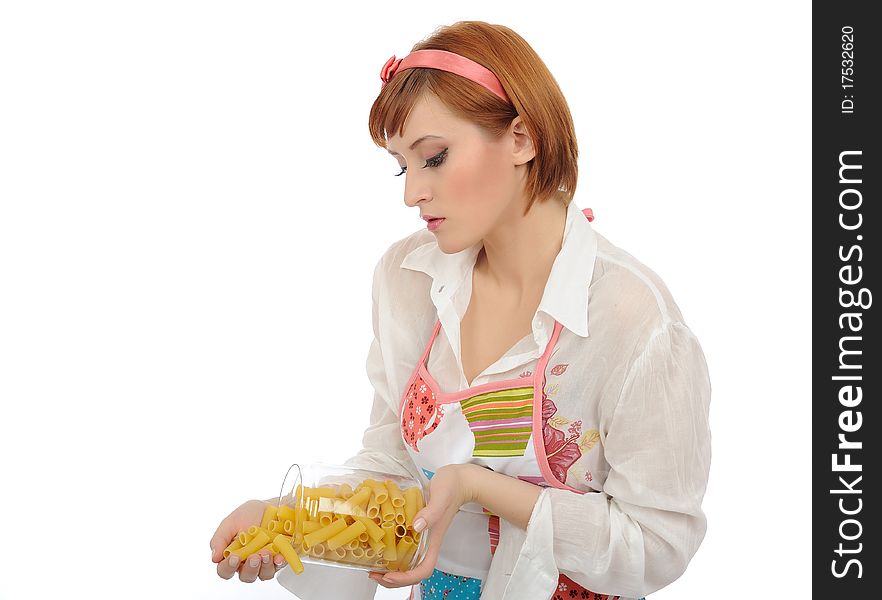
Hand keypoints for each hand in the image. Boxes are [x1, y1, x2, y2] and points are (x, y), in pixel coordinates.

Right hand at [210, 499, 287, 582]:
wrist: (272, 507)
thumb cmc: (250, 514)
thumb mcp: (231, 522)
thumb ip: (220, 539)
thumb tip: (214, 558)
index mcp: (232, 556)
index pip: (225, 570)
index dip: (228, 567)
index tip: (234, 557)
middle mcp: (248, 563)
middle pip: (246, 576)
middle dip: (250, 568)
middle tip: (254, 556)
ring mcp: (265, 563)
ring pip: (263, 574)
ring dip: (264, 566)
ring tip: (266, 552)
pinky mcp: (279, 559)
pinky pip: (279, 567)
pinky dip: (279, 562)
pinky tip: (279, 556)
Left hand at [367, 464, 473, 588]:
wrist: (457, 480)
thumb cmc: (452, 488)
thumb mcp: (441, 497)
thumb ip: (431, 512)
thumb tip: (416, 527)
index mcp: (433, 539)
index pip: (424, 569)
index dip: (407, 578)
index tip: (390, 576)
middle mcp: (426, 542)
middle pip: (412, 572)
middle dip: (393, 579)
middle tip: (374, 574)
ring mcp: (420, 536)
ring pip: (406, 562)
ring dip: (389, 569)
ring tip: (373, 568)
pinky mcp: (414, 527)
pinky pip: (402, 546)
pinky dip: (389, 551)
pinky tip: (378, 546)